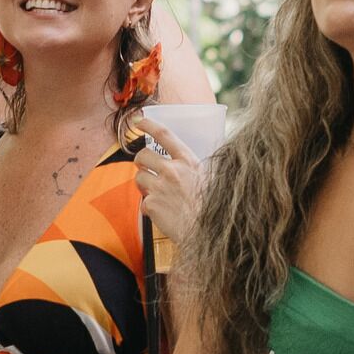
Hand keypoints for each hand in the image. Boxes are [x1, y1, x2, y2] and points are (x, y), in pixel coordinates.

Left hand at [137, 131, 209, 259]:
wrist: (207, 233)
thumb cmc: (214, 207)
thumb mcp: (212, 179)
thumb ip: (196, 168)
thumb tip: (188, 162)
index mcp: (187, 161)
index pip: (163, 134)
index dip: (149, 124)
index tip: (138, 120)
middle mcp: (171, 171)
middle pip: (143, 155)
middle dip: (141, 161)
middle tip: (145, 167)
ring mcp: (159, 188)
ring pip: (139, 178)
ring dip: (144, 184)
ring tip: (157, 192)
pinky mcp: (152, 205)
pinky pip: (144, 202)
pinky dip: (150, 207)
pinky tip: (163, 213)